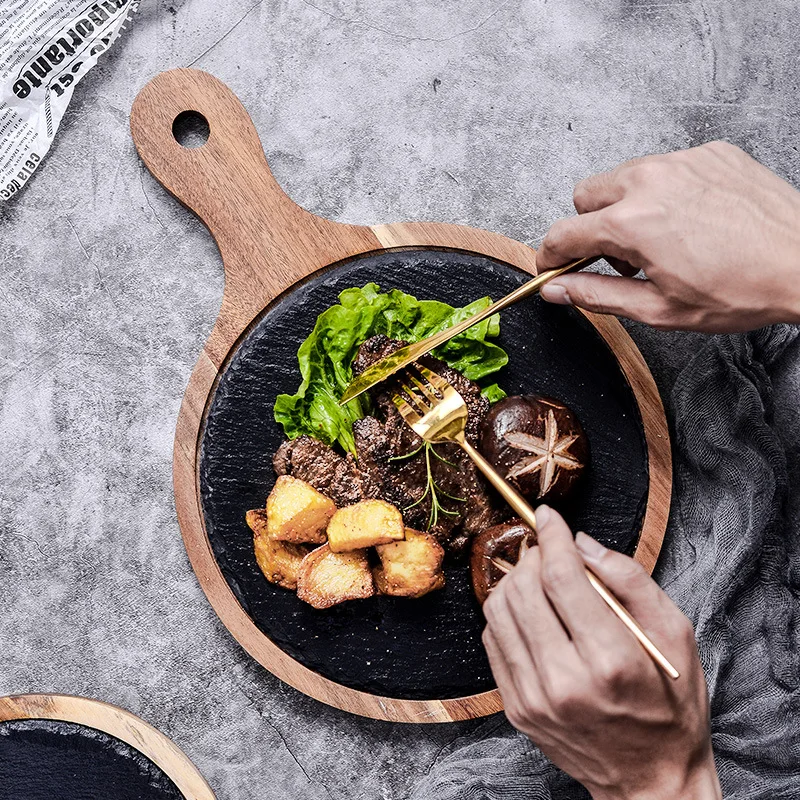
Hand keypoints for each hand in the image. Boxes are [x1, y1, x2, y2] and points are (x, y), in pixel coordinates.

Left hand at [482, 506, 720, 799]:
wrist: (650, 781)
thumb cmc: (671, 705)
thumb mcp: (675, 636)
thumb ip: (629, 580)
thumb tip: (582, 543)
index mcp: (609, 661)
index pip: (561, 577)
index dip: (552, 536)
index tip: (549, 514)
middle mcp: (563, 681)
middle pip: (522, 589)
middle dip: (533, 554)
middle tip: (550, 549)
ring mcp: (533, 698)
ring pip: (498, 611)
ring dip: (515, 580)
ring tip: (540, 576)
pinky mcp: (516, 708)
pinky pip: (492, 640)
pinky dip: (506, 613)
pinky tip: (531, 610)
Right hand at [537, 141, 799, 331]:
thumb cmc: (741, 289)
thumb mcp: (658, 308)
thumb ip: (596, 295)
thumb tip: (557, 290)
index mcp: (632, 223)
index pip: (562, 232)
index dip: (550, 255)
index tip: (554, 266)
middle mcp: (650, 181)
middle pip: (585, 195)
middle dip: (589, 226)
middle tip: (618, 257)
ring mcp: (682, 161)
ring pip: (624, 176)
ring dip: (625, 206)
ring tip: (659, 239)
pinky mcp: (710, 152)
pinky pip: (666, 166)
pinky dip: (664, 191)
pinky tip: (690, 219)